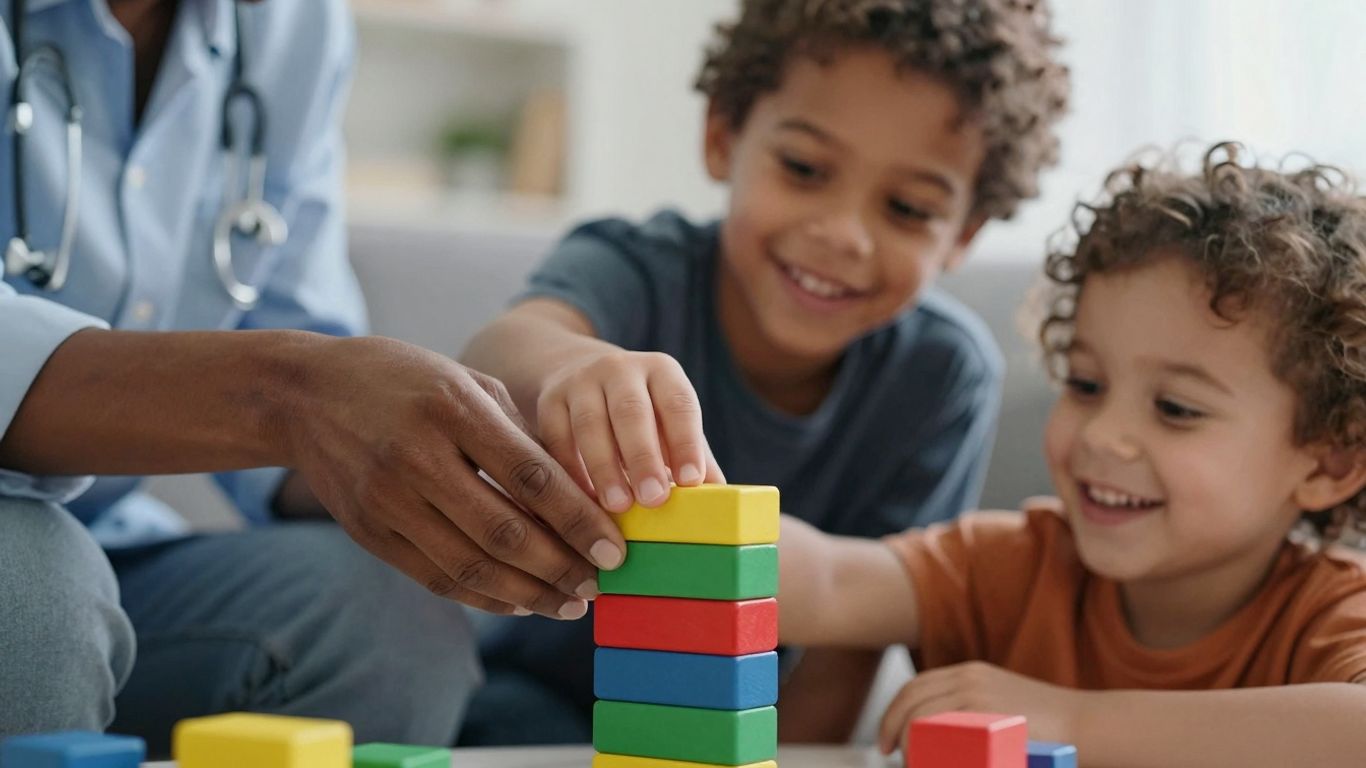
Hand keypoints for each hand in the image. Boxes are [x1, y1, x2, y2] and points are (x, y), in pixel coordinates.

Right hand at [281, 336, 626, 619]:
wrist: (302, 394)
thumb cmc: (401, 380)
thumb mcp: (464, 380)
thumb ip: (517, 432)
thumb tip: (576, 493)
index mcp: (452, 409)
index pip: (530, 477)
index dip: (578, 519)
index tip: (614, 548)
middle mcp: (418, 457)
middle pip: (505, 531)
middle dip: (561, 567)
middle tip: (600, 584)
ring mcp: (388, 500)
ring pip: (471, 565)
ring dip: (529, 593)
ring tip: (569, 604)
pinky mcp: (370, 532)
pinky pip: (437, 577)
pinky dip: (485, 596)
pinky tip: (521, 601)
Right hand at [536, 349, 724, 511]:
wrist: (581, 372)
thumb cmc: (642, 411)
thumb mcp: (669, 420)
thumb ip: (692, 453)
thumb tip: (719, 498)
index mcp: (662, 372)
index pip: (678, 404)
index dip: (686, 442)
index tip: (692, 481)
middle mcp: (621, 369)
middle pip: (632, 411)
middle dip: (643, 457)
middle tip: (654, 500)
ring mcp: (581, 381)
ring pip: (591, 424)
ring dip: (604, 467)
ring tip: (617, 506)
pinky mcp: (549, 399)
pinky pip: (556, 436)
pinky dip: (569, 469)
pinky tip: (581, 499)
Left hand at [879, 662, 1083, 754]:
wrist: (1087, 724)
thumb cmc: (1048, 728)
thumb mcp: (1003, 708)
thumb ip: (974, 714)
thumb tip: (943, 739)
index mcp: (970, 673)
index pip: (916, 686)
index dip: (894, 710)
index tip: (888, 738)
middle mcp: (969, 678)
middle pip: (912, 698)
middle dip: (891, 725)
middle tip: (890, 752)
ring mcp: (979, 695)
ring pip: (922, 716)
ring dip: (908, 740)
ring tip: (909, 762)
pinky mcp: (989, 715)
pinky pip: (943, 731)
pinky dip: (929, 748)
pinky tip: (927, 761)